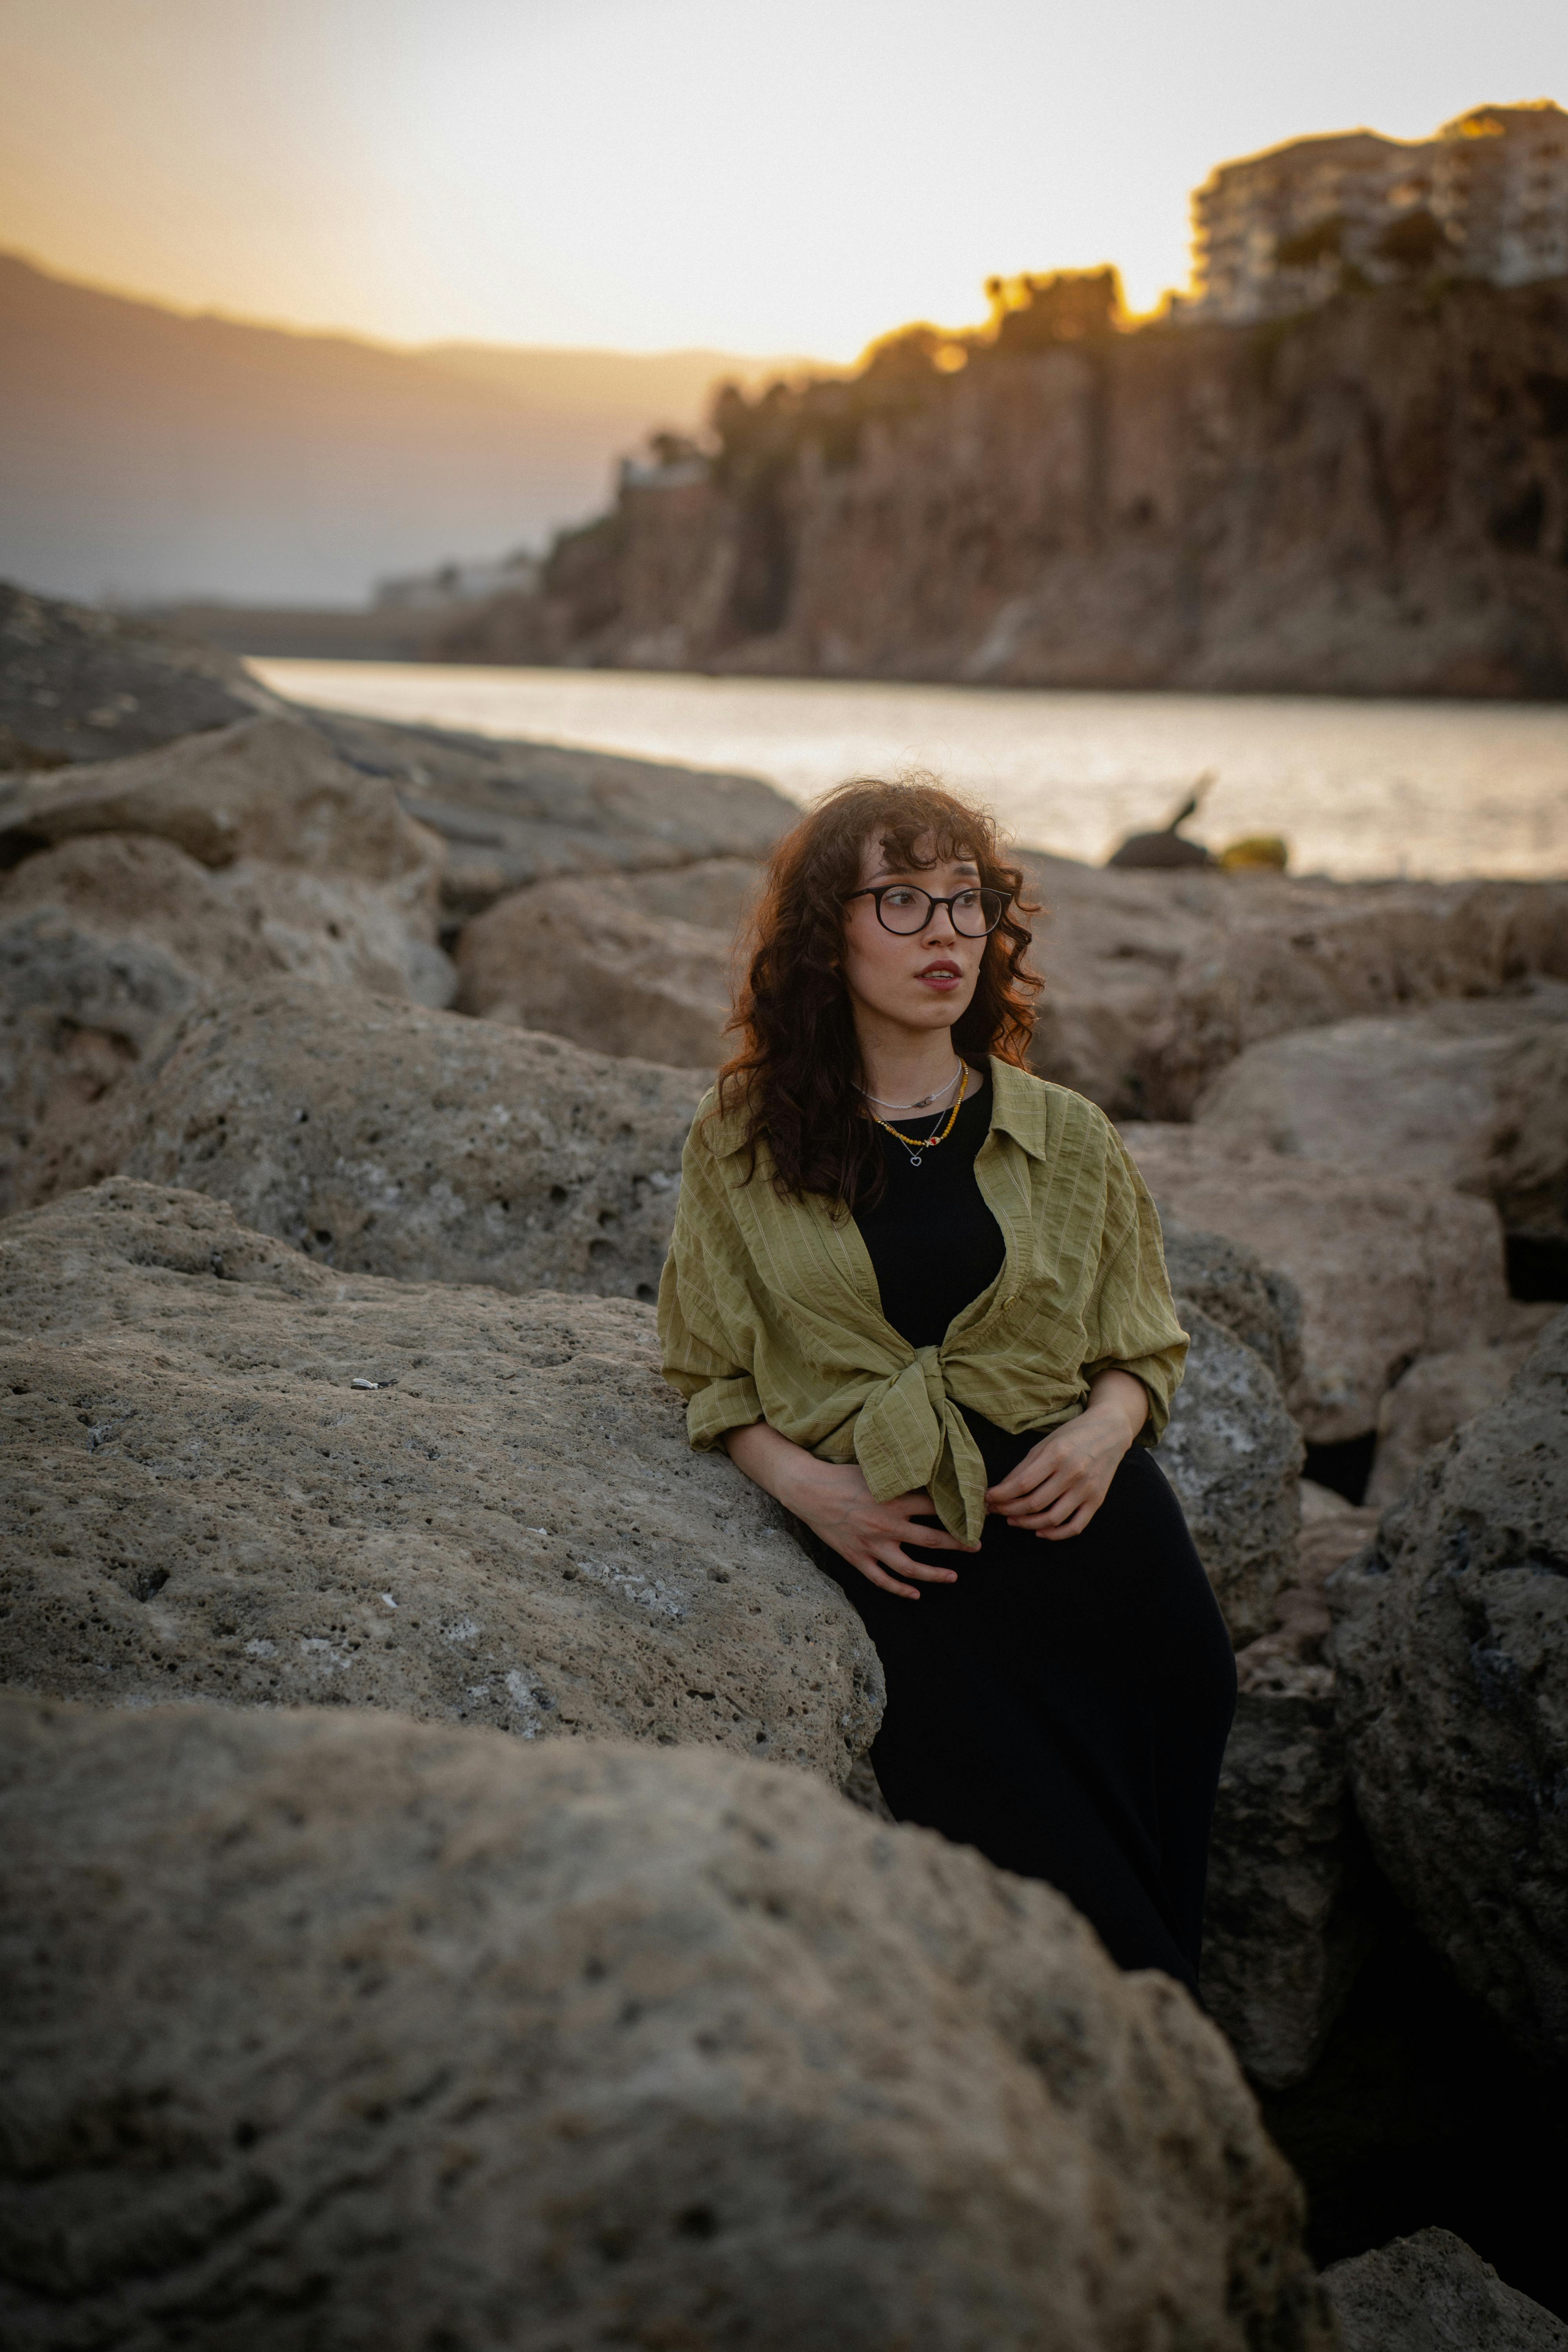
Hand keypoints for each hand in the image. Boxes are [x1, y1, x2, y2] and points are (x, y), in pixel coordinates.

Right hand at [722, 1422, 976, 1601]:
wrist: (807, 1489)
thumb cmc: (842, 1475)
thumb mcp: (876, 1469)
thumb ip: (902, 1475)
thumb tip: (929, 1468)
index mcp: (895, 1500)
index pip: (937, 1509)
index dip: (960, 1512)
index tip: (977, 1515)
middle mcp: (887, 1525)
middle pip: (932, 1540)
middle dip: (959, 1545)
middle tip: (977, 1546)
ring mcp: (872, 1545)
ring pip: (910, 1568)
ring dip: (935, 1574)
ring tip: (954, 1576)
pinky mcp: (857, 1558)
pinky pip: (882, 1580)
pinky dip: (900, 1590)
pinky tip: (915, 1595)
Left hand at [985, 1371, 1146, 1540]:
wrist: (1110, 1431)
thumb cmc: (1073, 1434)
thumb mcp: (1045, 1444)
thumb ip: (1024, 1467)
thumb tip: (1001, 1489)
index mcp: (1057, 1455)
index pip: (1021, 1484)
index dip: (1001, 1495)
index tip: (987, 1499)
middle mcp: (1073, 1474)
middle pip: (1034, 1503)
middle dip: (1008, 1510)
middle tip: (996, 1511)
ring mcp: (1087, 1490)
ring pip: (1052, 1519)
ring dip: (1027, 1524)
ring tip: (1013, 1520)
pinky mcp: (1097, 1500)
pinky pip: (1075, 1526)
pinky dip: (1055, 1534)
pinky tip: (1040, 1531)